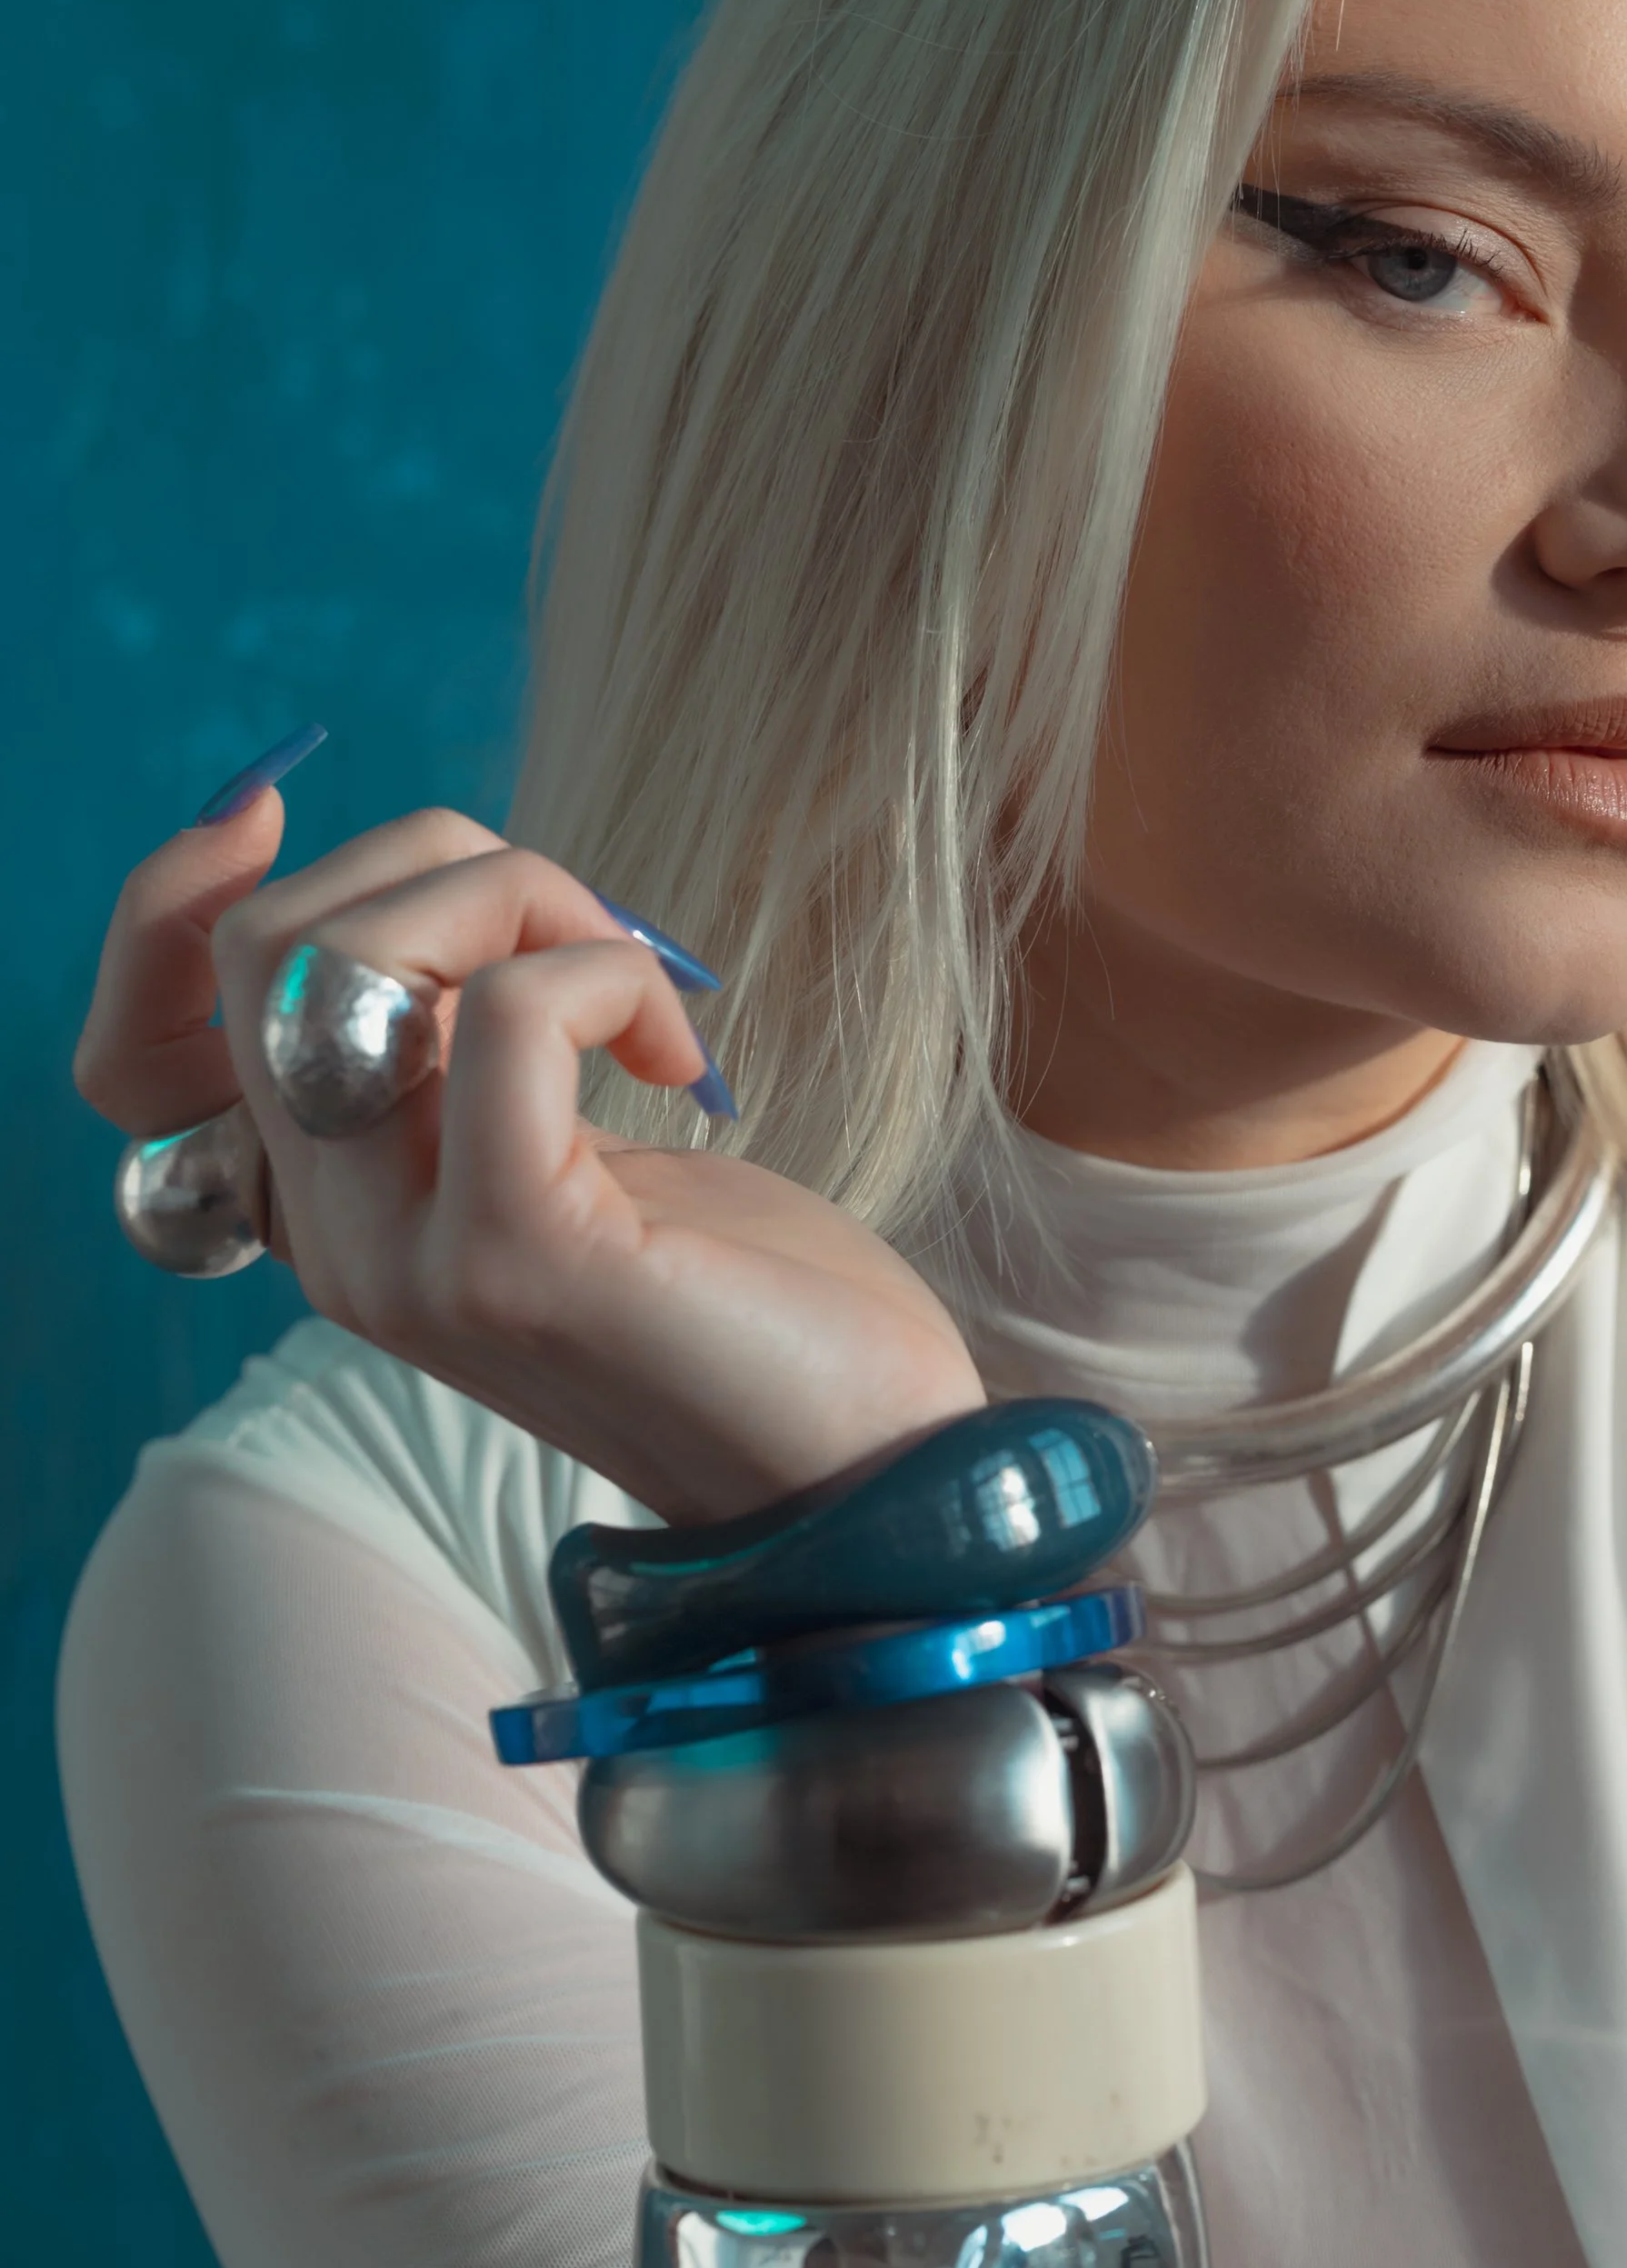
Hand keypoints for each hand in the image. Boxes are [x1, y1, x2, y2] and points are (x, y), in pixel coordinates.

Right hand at [75, 796, 984, 1519]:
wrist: (851, 1461)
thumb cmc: (729, 1288)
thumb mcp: (555, 1141)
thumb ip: (457, 1047)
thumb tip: (426, 882)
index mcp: (320, 1209)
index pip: (134, 1049)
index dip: (167, 901)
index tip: (269, 807)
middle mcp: (329, 1240)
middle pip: (272, 946)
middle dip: (440, 861)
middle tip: (589, 930)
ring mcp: (406, 1258)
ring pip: (369, 953)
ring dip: (528, 898)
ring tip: (642, 985)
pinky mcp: (515, 1257)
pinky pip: (515, 1012)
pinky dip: (609, 974)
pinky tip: (680, 1056)